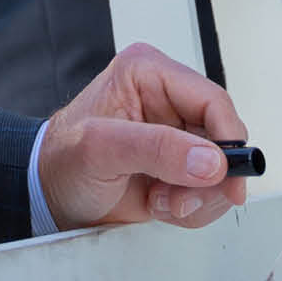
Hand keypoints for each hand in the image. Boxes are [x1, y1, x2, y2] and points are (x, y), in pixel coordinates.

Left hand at [36, 42, 247, 230]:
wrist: (52, 195)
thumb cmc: (62, 161)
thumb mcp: (99, 150)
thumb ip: (154, 149)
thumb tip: (210, 160)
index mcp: (148, 72)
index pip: (213, 101)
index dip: (229, 141)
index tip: (227, 179)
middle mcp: (168, 98)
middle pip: (224, 140)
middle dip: (207, 179)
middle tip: (177, 199)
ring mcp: (177, 134)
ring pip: (222, 170)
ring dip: (196, 197)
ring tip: (157, 199)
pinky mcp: (181, 164)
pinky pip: (211, 191)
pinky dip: (191, 207)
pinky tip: (157, 202)